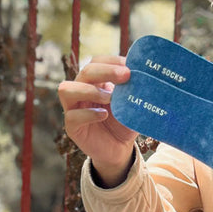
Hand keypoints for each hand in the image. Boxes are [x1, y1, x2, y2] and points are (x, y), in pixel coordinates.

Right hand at [58, 56, 136, 186]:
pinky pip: (72, 116)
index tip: (131, 66)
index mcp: (95, 82)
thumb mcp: (132, 105)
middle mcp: (81, 91)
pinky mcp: (72, 127)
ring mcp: (73, 108)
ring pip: (67, 89)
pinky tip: (103, 115)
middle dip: (106, 71)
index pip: (96, 62)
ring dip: (90, 90)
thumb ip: (134, 90)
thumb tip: (145, 74)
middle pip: (84, 71)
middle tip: (126, 75)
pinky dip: (89, 113)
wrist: (120, 150)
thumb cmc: (124, 123)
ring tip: (109, 98)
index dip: (112, 61)